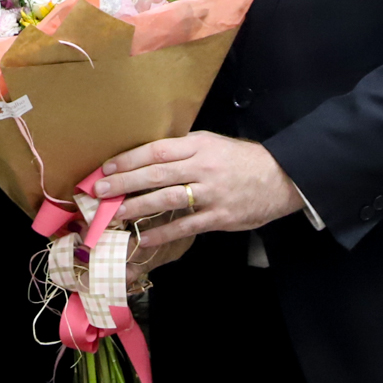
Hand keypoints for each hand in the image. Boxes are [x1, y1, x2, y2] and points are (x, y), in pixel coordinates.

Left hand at [97, 132, 304, 251]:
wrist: (282, 177)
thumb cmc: (241, 159)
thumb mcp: (213, 144)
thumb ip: (183, 150)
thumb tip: (147, 158)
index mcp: (199, 146)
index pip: (156, 150)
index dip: (129, 159)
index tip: (106, 168)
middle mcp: (203, 167)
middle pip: (156, 174)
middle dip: (125, 183)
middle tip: (99, 192)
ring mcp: (212, 193)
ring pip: (168, 200)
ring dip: (137, 207)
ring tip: (115, 214)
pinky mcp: (220, 217)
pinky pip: (186, 226)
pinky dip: (163, 233)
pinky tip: (144, 239)